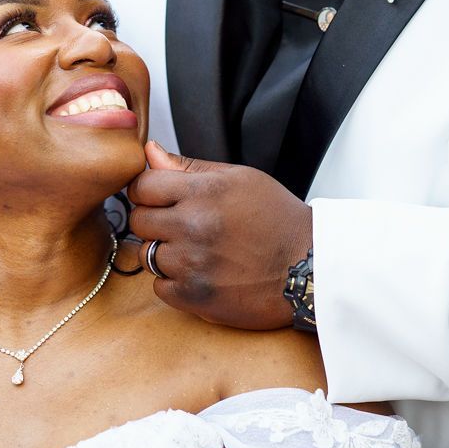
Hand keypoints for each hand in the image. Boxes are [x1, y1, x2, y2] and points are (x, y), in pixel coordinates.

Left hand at [127, 141, 312, 328]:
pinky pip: (158, 287)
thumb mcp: (240, 179)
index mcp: (204, 191)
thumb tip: (150, 151)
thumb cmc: (278, 220)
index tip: (159, 199)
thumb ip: (190, 166)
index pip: (142, 186)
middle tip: (181, 226)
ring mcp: (192, 263)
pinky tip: (198, 273)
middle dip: (154, 221)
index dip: (148, 192)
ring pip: (146, 255)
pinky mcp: (195, 296)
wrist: (309, 267)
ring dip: (164, 253)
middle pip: (139, 220)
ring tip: (195, 251)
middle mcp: (193, 225)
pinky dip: (173, 282)